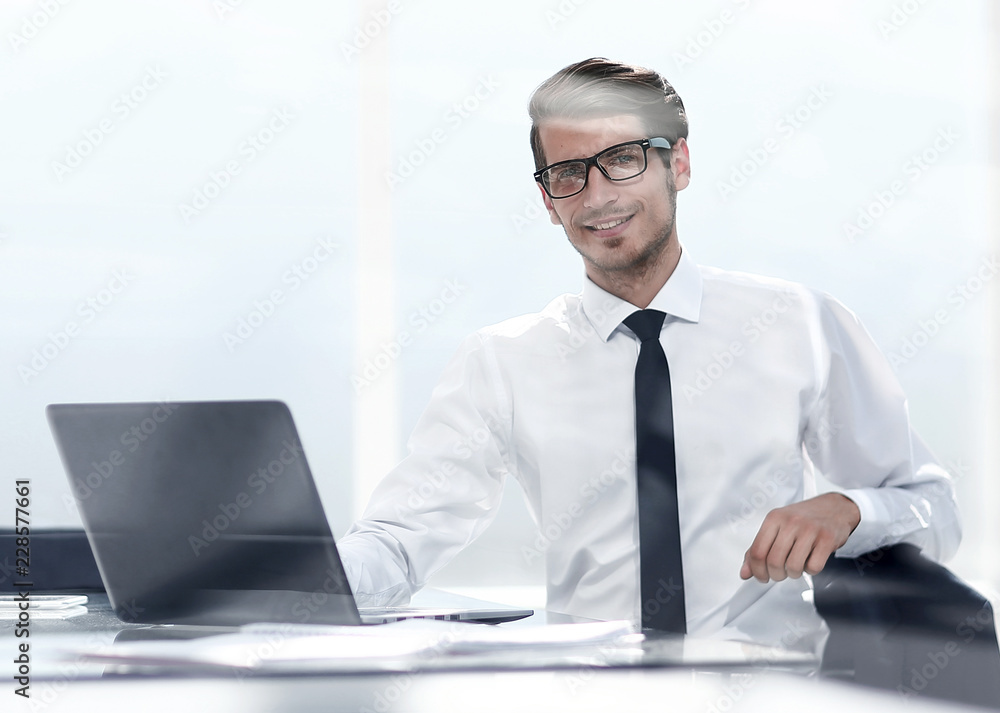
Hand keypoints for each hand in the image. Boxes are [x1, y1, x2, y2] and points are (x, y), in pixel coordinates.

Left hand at [740, 493, 860, 582]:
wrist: (835, 507)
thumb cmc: (804, 518)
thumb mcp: (777, 526)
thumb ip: (759, 548)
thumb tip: (744, 572)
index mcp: (774, 518)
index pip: (757, 551)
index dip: (757, 570)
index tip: (761, 576)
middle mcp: (791, 522)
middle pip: (774, 561)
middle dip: (775, 575)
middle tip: (779, 574)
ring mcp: (810, 530)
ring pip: (793, 566)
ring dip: (793, 573)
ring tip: (795, 566)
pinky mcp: (827, 539)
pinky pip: (814, 567)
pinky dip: (811, 570)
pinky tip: (810, 561)